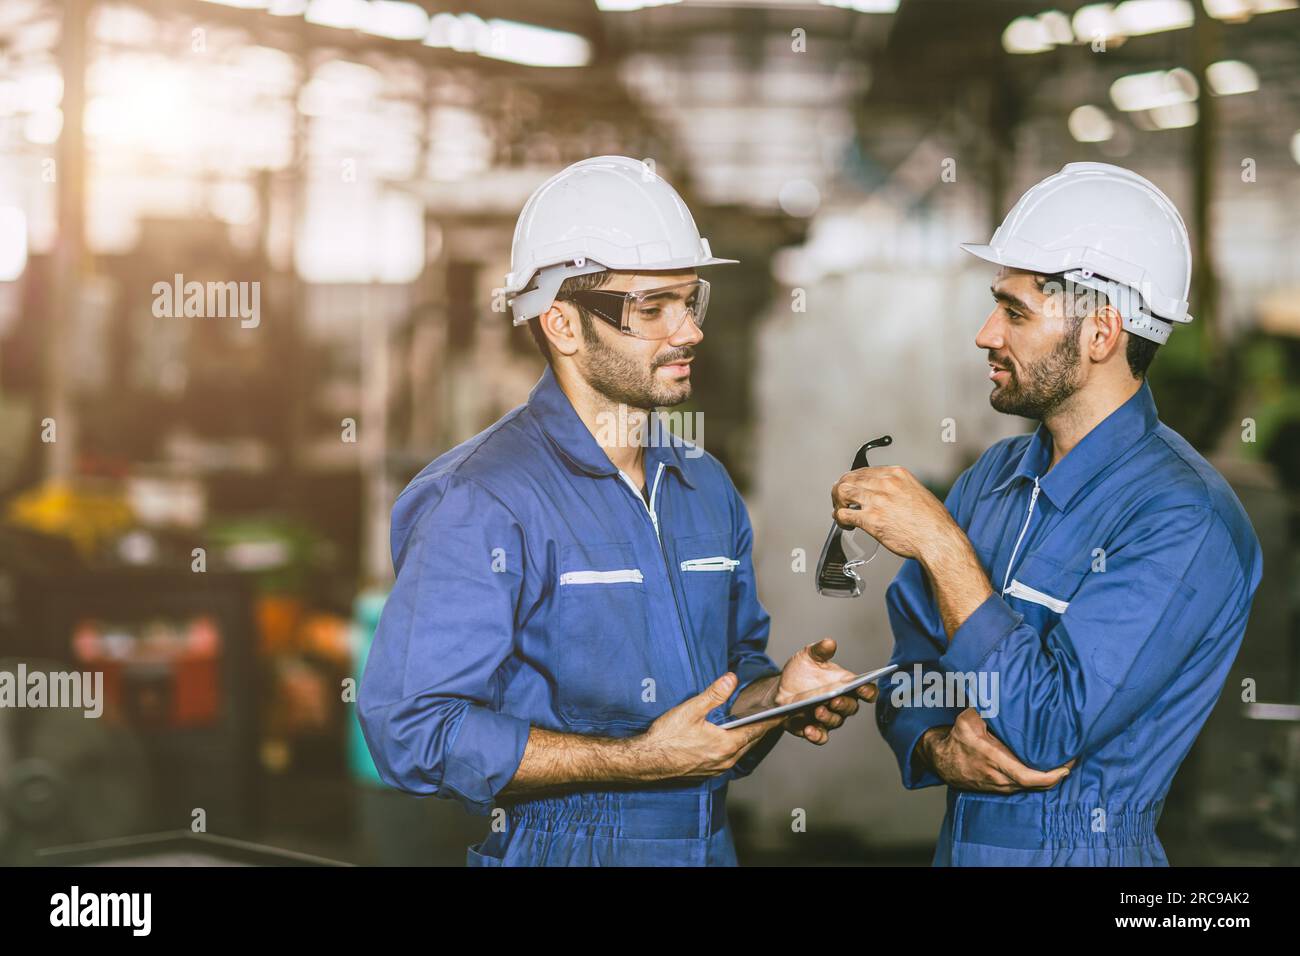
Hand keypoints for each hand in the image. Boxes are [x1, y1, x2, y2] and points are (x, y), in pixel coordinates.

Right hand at [635, 673, 781, 780]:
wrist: (646, 761)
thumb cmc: (667, 736)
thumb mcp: (690, 710)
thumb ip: (714, 694)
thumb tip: (731, 678)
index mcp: (727, 744)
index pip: (758, 730)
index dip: (772, 720)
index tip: (785, 713)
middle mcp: (726, 760)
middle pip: (752, 741)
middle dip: (763, 728)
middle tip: (773, 716)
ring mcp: (717, 768)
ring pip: (741, 751)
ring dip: (749, 738)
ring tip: (755, 724)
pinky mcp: (708, 772)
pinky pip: (730, 758)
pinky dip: (735, 747)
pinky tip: (730, 739)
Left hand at [774, 638, 875, 744]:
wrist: (779, 689)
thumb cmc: (800, 672)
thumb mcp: (807, 657)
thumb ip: (819, 650)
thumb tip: (830, 642)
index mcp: (845, 685)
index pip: (865, 690)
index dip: (868, 691)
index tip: (863, 687)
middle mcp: (840, 704)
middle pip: (851, 708)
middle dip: (844, 704)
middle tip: (834, 700)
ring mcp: (828, 718)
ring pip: (836, 721)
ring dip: (828, 717)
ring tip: (817, 710)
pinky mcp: (814, 729)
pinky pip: (820, 736)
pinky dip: (816, 735)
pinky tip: (809, 729)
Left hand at [831, 465, 959, 561]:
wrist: (938, 539)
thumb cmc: (932, 521)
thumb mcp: (917, 492)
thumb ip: (897, 489)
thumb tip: (882, 494)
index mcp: (896, 474)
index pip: (864, 471)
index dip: (854, 481)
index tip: (852, 489)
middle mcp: (885, 483)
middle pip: (849, 478)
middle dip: (841, 490)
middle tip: (841, 501)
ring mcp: (877, 501)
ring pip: (842, 492)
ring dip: (837, 502)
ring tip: (841, 511)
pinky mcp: (871, 519)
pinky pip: (844, 514)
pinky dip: (839, 519)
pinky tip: (845, 525)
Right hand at [917, 708, 1074, 792]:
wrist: (941, 761)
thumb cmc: (958, 739)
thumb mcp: (968, 719)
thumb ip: (987, 708)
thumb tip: (1002, 688)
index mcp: (993, 760)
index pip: (1027, 776)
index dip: (1050, 775)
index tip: (1066, 767)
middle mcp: (999, 778)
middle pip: (1037, 785)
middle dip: (1057, 776)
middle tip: (1072, 761)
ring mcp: (1000, 786)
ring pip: (1032, 788)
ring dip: (1049, 779)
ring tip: (1063, 763)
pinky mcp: (1000, 789)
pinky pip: (1024, 788)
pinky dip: (1038, 781)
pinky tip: (1046, 769)